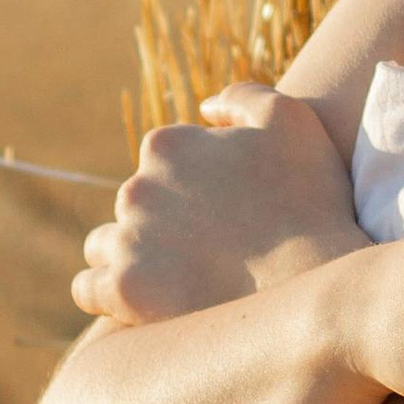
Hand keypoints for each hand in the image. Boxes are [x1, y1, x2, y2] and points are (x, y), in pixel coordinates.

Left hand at [73, 86, 359, 326]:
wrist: (314, 285)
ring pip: (105, 246)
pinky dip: (107, 295)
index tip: (223, 215)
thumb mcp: (292, 121)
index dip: (193, 189)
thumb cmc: (311, 203)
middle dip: (163, 224)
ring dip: (132, 258)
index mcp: (167, 146)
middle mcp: (136, 188)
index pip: (161, 164)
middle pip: (134, 205)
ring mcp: (127, 240)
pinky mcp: (123, 290)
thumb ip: (243, 99)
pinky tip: (142, 305)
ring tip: (177, 282)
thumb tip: (204, 109)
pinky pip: (88, 289)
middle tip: (210, 253)